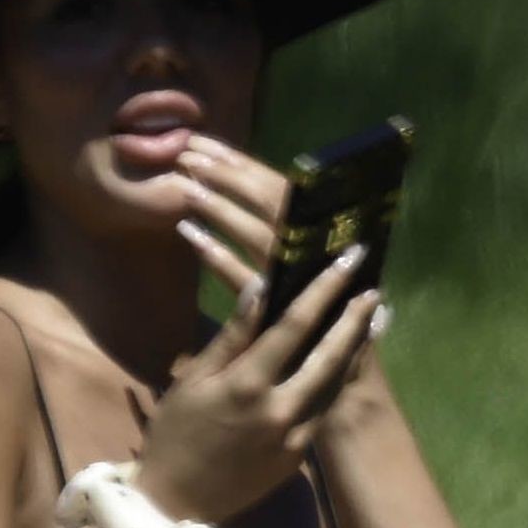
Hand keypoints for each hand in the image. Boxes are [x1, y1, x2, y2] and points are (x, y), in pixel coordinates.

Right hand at [133, 235, 381, 524]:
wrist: (175, 504)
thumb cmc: (175, 433)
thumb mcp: (194, 379)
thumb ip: (234, 335)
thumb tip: (261, 286)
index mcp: (247, 384)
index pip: (295, 324)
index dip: (325, 288)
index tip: (347, 260)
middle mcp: (279, 410)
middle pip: (330, 354)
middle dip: (355, 317)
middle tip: (375, 287)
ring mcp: (294, 437)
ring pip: (334, 384)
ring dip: (355, 349)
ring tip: (373, 318)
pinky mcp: (299, 457)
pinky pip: (322, 410)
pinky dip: (338, 381)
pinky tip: (346, 361)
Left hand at [173, 133, 390, 363]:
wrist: (341, 383)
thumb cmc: (325, 321)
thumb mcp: (312, 269)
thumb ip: (292, 232)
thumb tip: (245, 187)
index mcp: (329, 234)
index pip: (285, 186)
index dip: (244, 164)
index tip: (207, 144)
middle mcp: (321, 251)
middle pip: (273, 201)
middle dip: (229, 174)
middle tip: (188, 154)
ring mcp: (301, 281)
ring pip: (259, 234)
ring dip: (222, 208)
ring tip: (186, 187)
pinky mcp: (280, 315)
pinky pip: (244, 279)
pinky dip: (215, 255)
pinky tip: (189, 235)